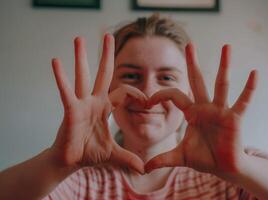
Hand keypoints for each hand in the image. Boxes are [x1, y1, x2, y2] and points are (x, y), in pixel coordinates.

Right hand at [50, 34, 144, 172]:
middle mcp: (95, 101)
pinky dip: (61, 77)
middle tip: (107, 35)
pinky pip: (66, 91)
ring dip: (81, 57)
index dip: (137, 95)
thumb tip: (145, 169)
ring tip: (78, 38)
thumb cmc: (89, 153)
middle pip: (103, 74)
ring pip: (83, 76)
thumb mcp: (113, 154)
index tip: (148, 103)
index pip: (124, 93)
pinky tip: (56, 61)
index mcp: (106, 108)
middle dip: (106, 56)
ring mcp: (82, 104)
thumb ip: (129, 158)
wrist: (71, 161)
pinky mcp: (70, 110)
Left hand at [145, 43, 256, 174]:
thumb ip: (162, 159)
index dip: (160, 95)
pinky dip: (249, 88)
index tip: (147, 101)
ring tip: (226, 46)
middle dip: (193, 63)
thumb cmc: (204, 158)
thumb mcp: (180, 157)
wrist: (223, 167)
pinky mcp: (234, 118)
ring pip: (221, 84)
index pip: (173, 95)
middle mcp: (205, 107)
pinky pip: (243, 101)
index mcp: (191, 112)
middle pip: (197, 80)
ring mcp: (220, 110)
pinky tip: (254, 73)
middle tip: (189, 44)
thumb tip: (143, 169)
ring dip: (223, 66)